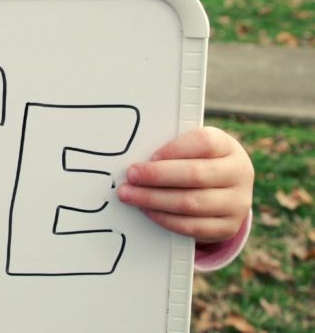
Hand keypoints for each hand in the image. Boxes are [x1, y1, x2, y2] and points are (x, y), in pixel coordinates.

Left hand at [116, 126, 253, 243]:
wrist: (226, 190)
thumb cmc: (198, 161)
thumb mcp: (193, 149)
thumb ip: (173, 150)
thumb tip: (139, 162)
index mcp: (228, 147)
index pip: (204, 143)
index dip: (175, 149)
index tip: (150, 156)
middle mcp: (239, 174)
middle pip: (196, 175)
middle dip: (157, 176)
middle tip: (131, 176)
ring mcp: (236, 203)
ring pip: (192, 203)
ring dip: (154, 200)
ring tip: (129, 195)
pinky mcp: (228, 227)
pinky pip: (192, 226)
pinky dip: (165, 218)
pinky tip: (147, 210)